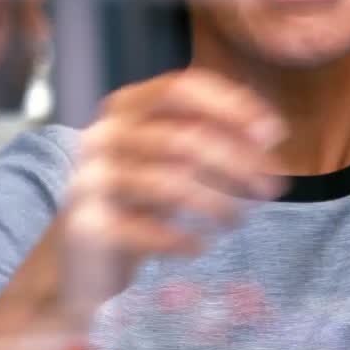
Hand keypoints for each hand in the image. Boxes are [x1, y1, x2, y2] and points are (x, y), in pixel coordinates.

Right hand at [62, 69, 285, 307]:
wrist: (75, 263)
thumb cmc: (136, 203)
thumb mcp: (172, 161)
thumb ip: (213, 138)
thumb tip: (271, 132)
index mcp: (124, 107)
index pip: (182, 87)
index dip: (233, 105)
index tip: (274, 132)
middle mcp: (102, 136)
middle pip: (184, 137)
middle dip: (238, 163)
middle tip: (271, 188)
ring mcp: (90, 181)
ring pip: (170, 183)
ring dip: (218, 203)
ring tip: (237, 220)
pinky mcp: (86, 227)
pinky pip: (146, 230)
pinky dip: (183, 239)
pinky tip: (201, 245)